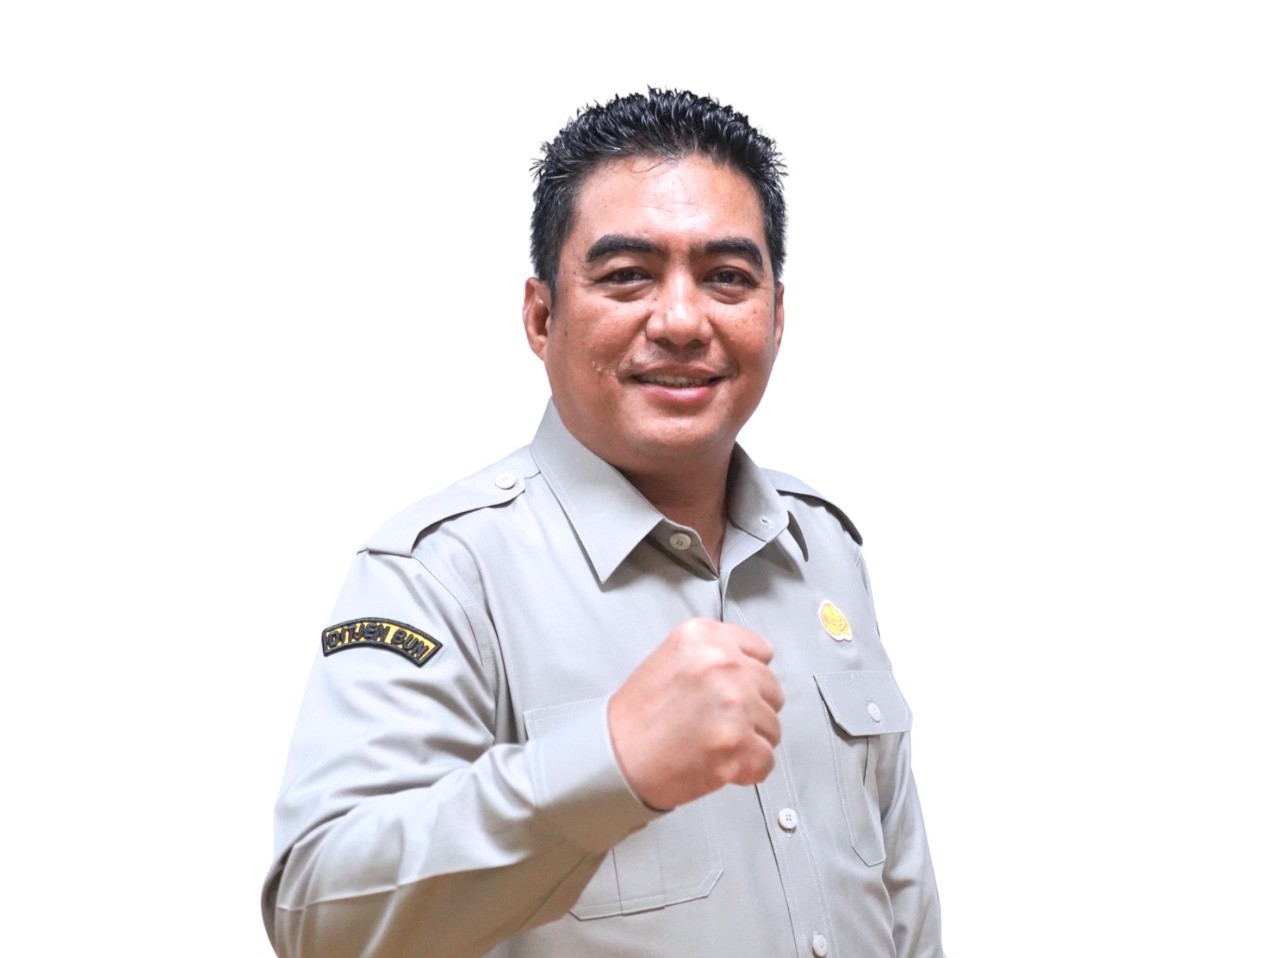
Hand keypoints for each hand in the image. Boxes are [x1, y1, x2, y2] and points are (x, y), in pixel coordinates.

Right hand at [607, 617, 783, 810]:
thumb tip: (755, 670)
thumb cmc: (639, 715)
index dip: (748, 677)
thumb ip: (715, 655)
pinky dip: (748, 770)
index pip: (762, 652)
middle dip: (752, 711)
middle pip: (772, 690)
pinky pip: (766, 761)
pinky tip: (720, 764)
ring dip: (750, 741)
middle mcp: (722, 663)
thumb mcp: (673, 657)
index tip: (731, 691)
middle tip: (717, 723)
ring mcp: (732, 703)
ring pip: (773, 728)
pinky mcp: (737, 744)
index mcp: (705, 636)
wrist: (615, 757)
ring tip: (712, 743)